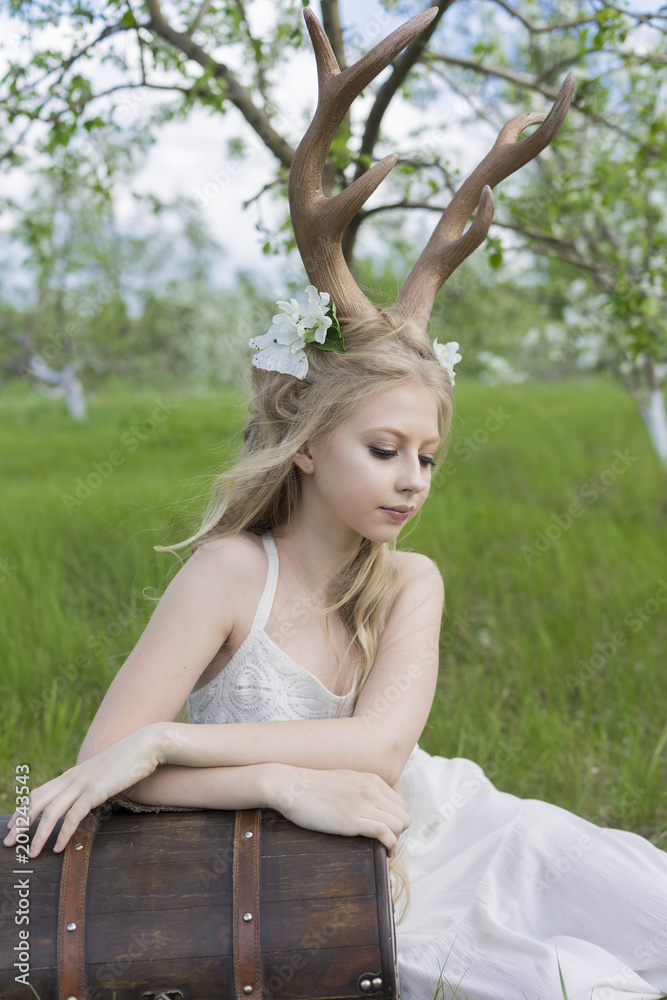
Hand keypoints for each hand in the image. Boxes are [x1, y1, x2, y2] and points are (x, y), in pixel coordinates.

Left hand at [3, 723, 164, 858]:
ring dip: (38, 834)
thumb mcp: (103, 773)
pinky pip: (74, 814)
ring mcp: (83, 783)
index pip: (38, 793)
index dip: (23, 810)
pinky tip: (59, 847)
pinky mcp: (96, 790)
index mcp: (72, 774)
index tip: (13, 827)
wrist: (146, 745)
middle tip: (9, 842)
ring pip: (52, 811)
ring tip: (31, 853)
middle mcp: (72, 777)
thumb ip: (91, 784)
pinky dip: (64, 832)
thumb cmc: (128, 760)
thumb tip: (86, 799)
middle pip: (37, 801)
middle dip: (21, 822)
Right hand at [265, 764, 409, 855]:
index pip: (401, 805)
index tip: (388, 833)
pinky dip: (389, 845)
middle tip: (385, 843)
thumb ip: (363, 789)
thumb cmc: (314, 787)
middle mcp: (371, 789)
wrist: (290, 785)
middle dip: (399, 833)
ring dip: (395, 840)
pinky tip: (384, 852)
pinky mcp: (351, 820)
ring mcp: (362, 804)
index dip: (397, 822)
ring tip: (384, 849)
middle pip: (404, 816)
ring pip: (399, 825)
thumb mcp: (346, 780)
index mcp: (372, 780)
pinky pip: (385, 833)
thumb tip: (372, 806)